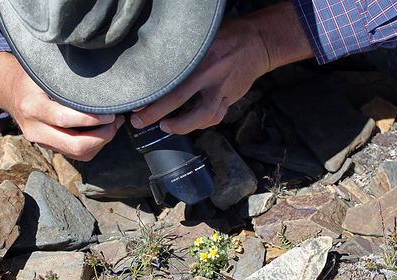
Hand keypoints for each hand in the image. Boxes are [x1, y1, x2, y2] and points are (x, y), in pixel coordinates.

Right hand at [0, 52, 121, 160]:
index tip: (110, 113)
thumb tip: (98, 83)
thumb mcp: (43, 74)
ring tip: (113, 125)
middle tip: (116, 122)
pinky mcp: (49, 147)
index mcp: (32, 108)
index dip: (92, 119)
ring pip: (79, 154)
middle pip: (75, 146)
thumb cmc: (30, 78)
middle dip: (102, 137)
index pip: (65, 119)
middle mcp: (35, 129)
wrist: (8, 91)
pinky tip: (102, 131)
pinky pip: (76, 154)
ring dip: (101, 142)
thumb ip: (64, 81)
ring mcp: (41, 142)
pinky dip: (94, 145)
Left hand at [131, 1, 313, 134]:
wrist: (259, 42)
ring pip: (204, 116)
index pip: (172, 78)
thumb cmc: (228, 36)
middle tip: (140, 121)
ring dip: (182, 126)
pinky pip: (216, 116)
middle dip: (157, 114)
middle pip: (181, 99)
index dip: (153, 93)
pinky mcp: (231, 97)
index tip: (137, 102)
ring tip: (166, 126)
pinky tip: (190, 123)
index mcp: (202, 57)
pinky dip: (201, 123)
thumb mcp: (203, 39)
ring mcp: (224, 89)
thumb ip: (184, 52)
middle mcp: (213, 74)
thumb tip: (156, 65)